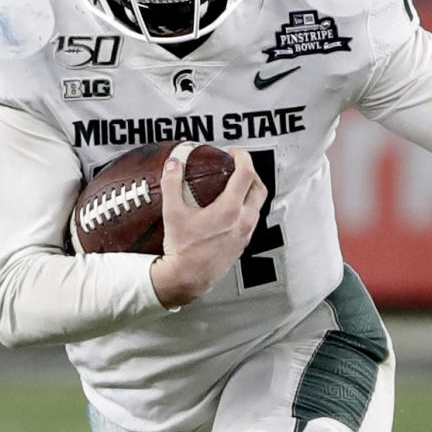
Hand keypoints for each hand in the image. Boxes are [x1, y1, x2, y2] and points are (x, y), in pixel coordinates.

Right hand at [150, 149, 265, 306]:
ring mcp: (245, 234)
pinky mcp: (242, 244)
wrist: (188, 278)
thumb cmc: (183, 251)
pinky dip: (246, 207)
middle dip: (252, 172)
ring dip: (251, 191)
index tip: (235, 153)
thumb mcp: (172, 212)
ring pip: (258, 205)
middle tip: (239, 166)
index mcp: (230, 210)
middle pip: (259, 188)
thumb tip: (173, 165)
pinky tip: (231, 209)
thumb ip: (172, 184)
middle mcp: (243, 221)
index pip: (246, 174)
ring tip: (236, 185)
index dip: (243, 158)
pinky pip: (251, 220)